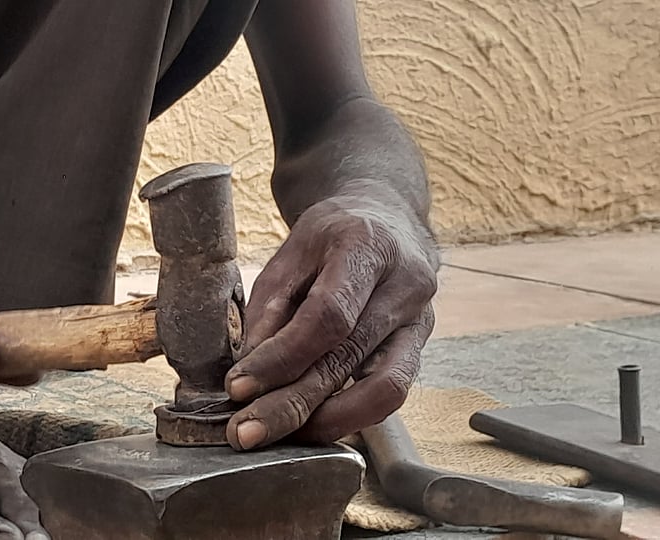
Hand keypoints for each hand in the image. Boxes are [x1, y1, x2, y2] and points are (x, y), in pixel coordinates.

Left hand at [224, 191, 436, 449]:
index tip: (238, 387)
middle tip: (246, 433)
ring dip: (326, 423)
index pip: (327, 316)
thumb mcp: (291, 254)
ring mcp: (422, 318)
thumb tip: (246, 374)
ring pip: (382, 390)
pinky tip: (312, 424)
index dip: (281, 358)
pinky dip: (349, 415)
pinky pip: (391, 394)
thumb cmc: (333, 235)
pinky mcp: (422, 346)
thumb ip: (268, 309)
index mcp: (367, 246)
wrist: (387, 217)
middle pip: (348, 359)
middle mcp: (406, 284)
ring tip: (278, 436)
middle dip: (292, 405)